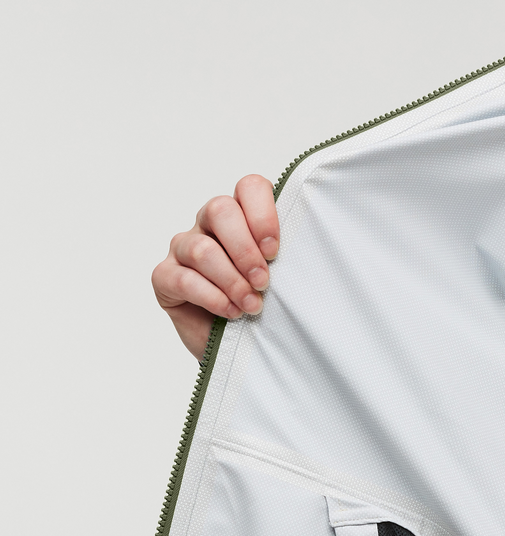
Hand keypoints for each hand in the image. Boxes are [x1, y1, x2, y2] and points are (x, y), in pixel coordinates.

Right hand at [152, 174, 279, 358]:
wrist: (239, 347)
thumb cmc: (264, 307)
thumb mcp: (282, 279)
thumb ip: (286, 257)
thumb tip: (309, 247)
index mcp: (242, 217)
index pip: (249, 187)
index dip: (262, 215)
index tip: (274, 250)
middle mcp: (209, 225)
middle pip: (220, 210)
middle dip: (246, 250)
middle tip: (263, 282)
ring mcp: (183, 248)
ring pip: (201, 249)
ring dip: (232, 281)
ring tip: (252, 306)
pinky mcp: (165, 277)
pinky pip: (183, 278)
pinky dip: (212, 298)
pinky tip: (231, 313)